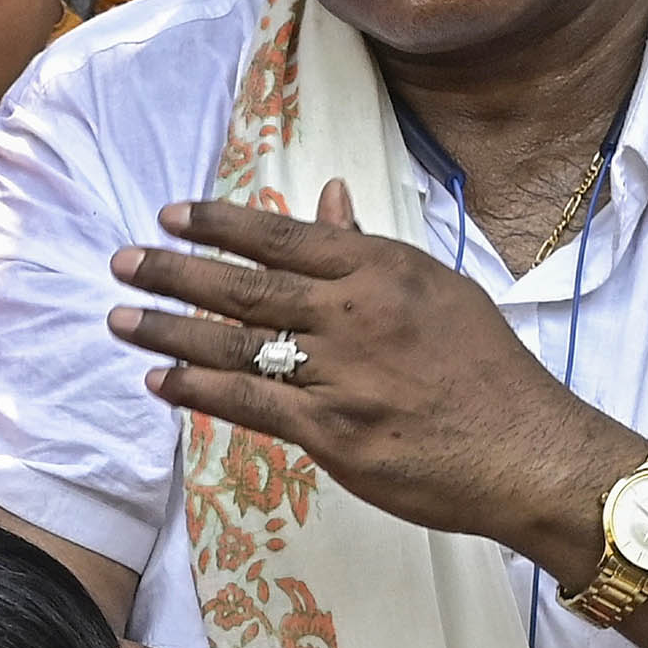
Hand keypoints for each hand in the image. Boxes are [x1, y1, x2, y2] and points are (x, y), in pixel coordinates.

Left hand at [108, 192, 625, 562]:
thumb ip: (367, 248)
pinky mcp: (332, 432)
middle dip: (174, 271)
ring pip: (236, 345)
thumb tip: (326, 198)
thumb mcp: (434, 289)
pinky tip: (159, 383)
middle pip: (246, 286)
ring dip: (169, 331)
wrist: (526, 450)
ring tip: (121, 318)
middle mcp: (356, 312)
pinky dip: (197, 392)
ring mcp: (341, 374)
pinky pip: (248, 405)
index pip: (282, 236)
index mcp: (381, 269)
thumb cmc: (484, 371)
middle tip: (121, 261)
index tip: (169, 214)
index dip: (219, 224)